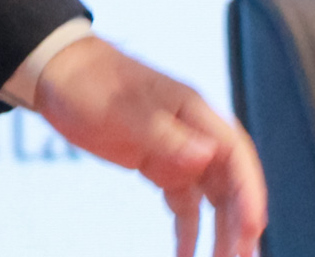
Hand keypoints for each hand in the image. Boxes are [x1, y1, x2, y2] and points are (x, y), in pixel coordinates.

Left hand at [31, 37, 266, 256]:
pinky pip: (184, 204)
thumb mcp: (124, 108)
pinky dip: (188, 230)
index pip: (235, 156)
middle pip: (230, 182)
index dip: (250, 192)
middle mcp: (196, 133)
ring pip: (212, 198)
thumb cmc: (92, 82)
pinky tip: (187, 255)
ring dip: (220, 230)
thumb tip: (207, 156)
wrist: (61, 74)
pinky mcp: (160, 166)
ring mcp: (179, 151)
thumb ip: (166, 135)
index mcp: (195, 112)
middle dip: (239, 221)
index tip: (253, 228)